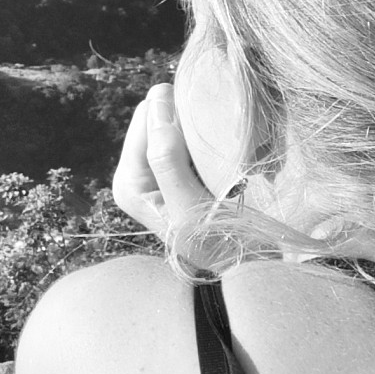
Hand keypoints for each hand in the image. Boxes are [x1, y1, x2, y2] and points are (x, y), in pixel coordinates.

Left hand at [112, 84, 216, 254]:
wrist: (246, 271)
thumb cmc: (220, 244)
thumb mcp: (190, 207)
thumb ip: (168, 160)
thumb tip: (157, 102)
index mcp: (128, 182)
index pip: (146, 117)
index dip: (178, 111)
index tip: (212, 123)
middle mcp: (137, 175)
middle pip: (159, 117)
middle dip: (189, 119)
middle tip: (222, 138)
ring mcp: (160, 173)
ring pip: (178, 124)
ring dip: (203, 128)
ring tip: (226, 147)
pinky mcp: (183, 172)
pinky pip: (193, 138)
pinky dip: (210, 139)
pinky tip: (226, 153)